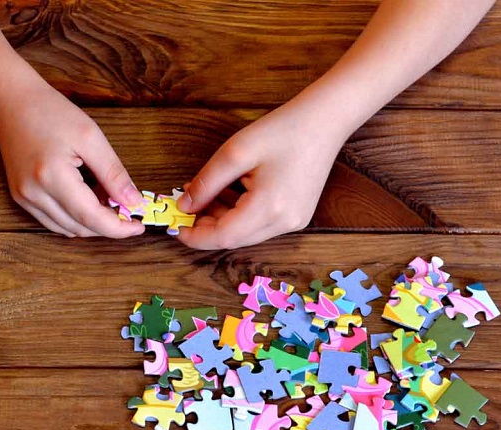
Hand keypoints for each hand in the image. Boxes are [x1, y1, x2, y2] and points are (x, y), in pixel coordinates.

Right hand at [0, 76, 144, 237]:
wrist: (12, 102)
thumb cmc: (51, 112)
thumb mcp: (91, 137)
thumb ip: (114, 174)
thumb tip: (134, 202)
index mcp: (52, 176)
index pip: (91, 217)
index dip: (118, 228)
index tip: (138, 226)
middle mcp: (33, 194)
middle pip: (80, 228)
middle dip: (107, 226)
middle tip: (127, 210)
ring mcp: (24, 198)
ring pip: (67, 229)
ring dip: (91, 223)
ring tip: (107, 200)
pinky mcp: (21, 198)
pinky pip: (53, 221)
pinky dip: (74, 219)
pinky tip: (87, 201)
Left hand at [176, 102, 347, 249]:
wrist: (325, 121)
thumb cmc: (283, 130)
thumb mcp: (235, 152)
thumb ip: (207, 183)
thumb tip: (184, 205)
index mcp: (270, 207)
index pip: (223, 237)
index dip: (196, 236)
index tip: (176, 227)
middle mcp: (285, 222)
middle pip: (234, 238)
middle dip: (206, 227)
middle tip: (186, 208)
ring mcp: (294, 221)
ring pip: (246, 233)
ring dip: (222, 220)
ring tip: (206, 196)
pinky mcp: (297, 216)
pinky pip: (260, 225)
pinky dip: (239, 215)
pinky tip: (228, 196)